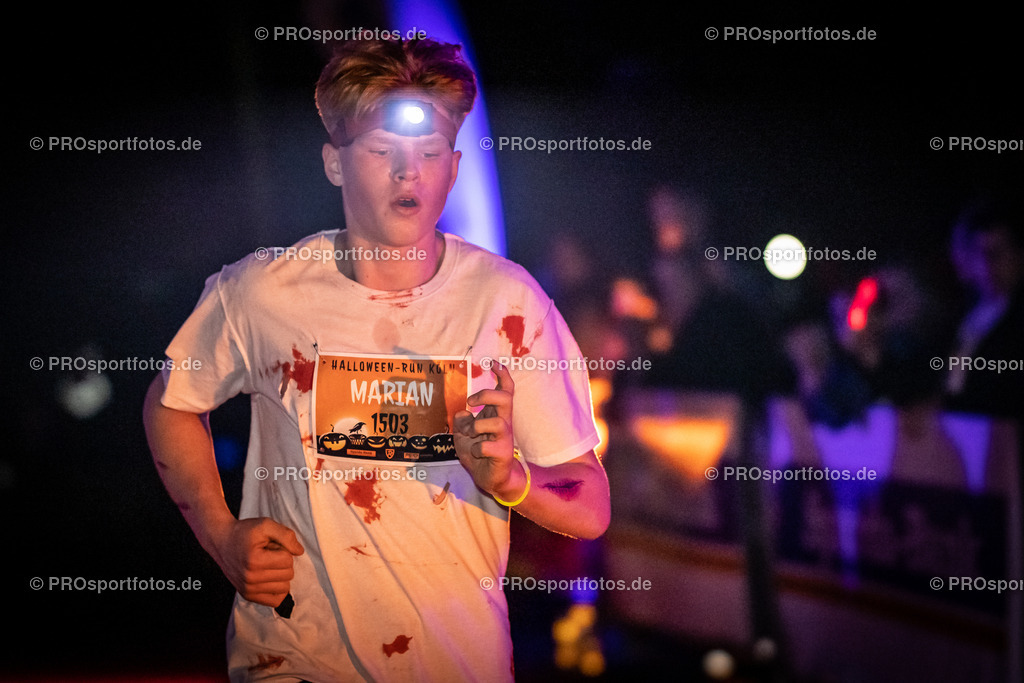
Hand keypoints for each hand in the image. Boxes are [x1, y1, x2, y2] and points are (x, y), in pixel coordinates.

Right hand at [211, 517, 303, 606]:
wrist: (222, 541)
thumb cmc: (245, 532)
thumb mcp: (266, 525)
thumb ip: (286, 535)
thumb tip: (300, 552)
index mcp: (254, 561)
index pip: (288, 560)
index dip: (283, 549)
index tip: (269, 545)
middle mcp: (250, 578)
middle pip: (288, 575)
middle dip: (282, 562)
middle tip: (268, 554)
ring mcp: (248, 589)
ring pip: (284, 588)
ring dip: (279, 575)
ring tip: (266, 564)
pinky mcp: (248, 595)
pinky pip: (275, 601)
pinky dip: (277, 590)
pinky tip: (270, 578)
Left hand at [453, 363, 524, 499]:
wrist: (493, 479)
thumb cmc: (480, 453)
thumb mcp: (464, 435)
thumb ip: (461, 421)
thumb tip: (462, 413)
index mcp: (496, 414)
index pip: (505, 390)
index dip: (502, 374)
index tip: (493, 362)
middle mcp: (503, 423)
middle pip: (505, 398)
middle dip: (487, 395)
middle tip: (471, 401)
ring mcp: (504, 439)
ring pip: (496, 422)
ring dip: (477, 426)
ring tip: (471, 435)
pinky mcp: (502, 454)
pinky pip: (486, 446)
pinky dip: (476, 448)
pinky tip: (476, 453)